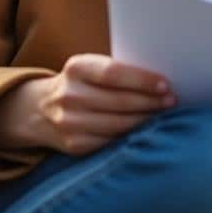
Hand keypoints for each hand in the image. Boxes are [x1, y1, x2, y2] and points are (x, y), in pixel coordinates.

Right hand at [0, 53, 175, 155]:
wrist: (39, 109)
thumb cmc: (81, 83)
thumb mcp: (90, 68)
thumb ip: (117, 71)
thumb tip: (160, 80)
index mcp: (76, 68)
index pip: (113, 73)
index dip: (141, 80)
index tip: (164, 84)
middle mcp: (69, 95)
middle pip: (119, 101)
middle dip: (150, 102)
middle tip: (172, 100)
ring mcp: (69, 122)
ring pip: (118, 124)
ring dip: (146, 120)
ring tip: (163, 113)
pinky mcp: (74, 144)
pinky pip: (111, 141)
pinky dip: (132, 135)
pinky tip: (145, 129)